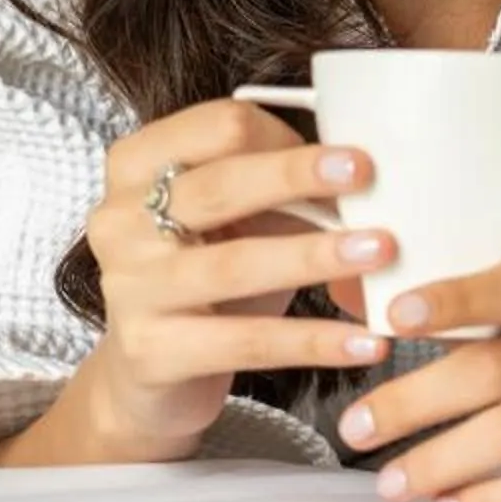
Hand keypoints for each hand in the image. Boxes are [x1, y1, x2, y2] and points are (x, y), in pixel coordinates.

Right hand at [78, 100, 400, 459]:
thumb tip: (371, 178)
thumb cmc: (210, 272)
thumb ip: (283, 190)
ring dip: (314, 255)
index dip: (285, 139)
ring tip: (381, 253)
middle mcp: (119, 220)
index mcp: (137, 165)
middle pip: (219, 186)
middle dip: (296, 177)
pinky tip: (366, 342)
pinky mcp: (150, 352)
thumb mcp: (239, 218)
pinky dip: (313, 341)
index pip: (216, 127)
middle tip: (366, 175)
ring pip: (234, 264)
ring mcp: (129, 288)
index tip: (349, 155)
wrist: (149, 374)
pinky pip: (246, 342)